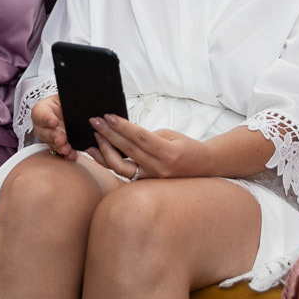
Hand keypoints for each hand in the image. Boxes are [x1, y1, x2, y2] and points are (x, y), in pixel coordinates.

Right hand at [30, 94, 74, 159]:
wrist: (74, 110)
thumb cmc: (69, 101)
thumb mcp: (66, 96)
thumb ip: (69, 98)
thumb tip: (79, 97)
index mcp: (43, 109)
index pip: (40, 113)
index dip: (46, 118)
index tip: (54, 122)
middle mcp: (43, 124)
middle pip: (43, 131)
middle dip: (53, 136)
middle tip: (62, 139)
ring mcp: (49, 136)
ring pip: (51, 143)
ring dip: (59, 147)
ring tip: (67, 149)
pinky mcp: (57, 145)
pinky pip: (59, 151)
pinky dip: (66, 154)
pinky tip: (71, 155)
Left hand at [88, 115, 210, 179]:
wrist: (203, 167)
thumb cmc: (187, 146)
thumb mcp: (170, 135)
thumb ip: (147, 136)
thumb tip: (122, 132)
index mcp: (168, 153)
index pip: (140, 137)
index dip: (122, 126)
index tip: (106, 116)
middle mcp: (159, 168)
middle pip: (128, 150)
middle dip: (108, 134)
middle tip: (94, 122)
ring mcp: (152, 178)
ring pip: (121, 168)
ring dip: (105, 152)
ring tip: (95, 137)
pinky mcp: (146, 183)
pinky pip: (124, 173)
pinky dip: (109, 162)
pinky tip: (98, 153)